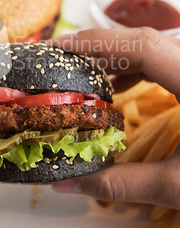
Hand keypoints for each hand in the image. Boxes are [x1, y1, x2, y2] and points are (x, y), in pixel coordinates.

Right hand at [51, 27, 179, 207]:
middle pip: (145, 41)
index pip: (142, 45)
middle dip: (100, 48)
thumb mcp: (179, 187)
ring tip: (88, 78)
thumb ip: (120, 184)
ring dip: (118, 58)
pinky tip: (122, 89)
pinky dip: (138, 69)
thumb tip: (66, 184)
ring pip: (155, 48)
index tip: (60, 47)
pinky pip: (166, 61)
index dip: (97, 42)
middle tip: (64, 62)